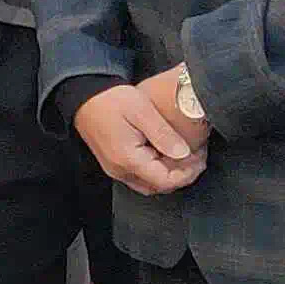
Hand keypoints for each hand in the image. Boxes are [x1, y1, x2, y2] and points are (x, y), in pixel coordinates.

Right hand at [73, 80, 204, 196]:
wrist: (84, 96)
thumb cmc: (111, 100)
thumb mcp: (142, 110)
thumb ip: (163, 134)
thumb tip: (183, 153)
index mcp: (128, 159)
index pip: (165, 180)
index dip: (188, 172)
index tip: (200, 156)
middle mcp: (120, 170)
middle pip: (159, 186)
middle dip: (182, 175)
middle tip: (197, 155)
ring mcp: (115, 169)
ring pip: (150, 184)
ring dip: (170, 174)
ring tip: (184, 154)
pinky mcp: (114, 164)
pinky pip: (140, 176)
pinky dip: (157, 170)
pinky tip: (166, 153)